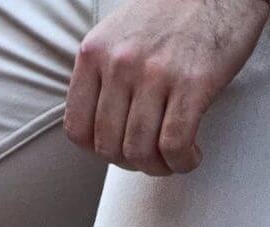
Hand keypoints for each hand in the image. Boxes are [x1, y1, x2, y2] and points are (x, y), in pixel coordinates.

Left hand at [64, 0, 269, 177]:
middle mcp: (119, 62)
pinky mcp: (191, 83)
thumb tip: (100, 130)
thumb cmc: (171, 16)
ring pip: (140, 152)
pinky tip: (191, 155)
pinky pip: (174, 146)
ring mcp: (154, 73)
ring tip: (174, 157)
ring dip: (159, 167)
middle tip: (153, 157)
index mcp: (94, 52)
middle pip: (109, 147)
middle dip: (131, 164)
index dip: (99, 151)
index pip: (77, 129)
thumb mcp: (119, 36)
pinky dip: (182, 162)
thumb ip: (103, 75)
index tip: (121, 147)